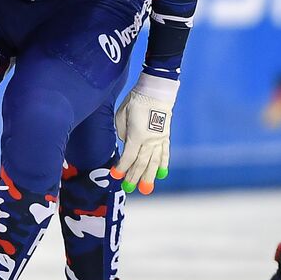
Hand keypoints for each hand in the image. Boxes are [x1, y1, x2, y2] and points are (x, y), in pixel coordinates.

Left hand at [112, 74, 176, 193]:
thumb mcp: (122, 115)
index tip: (115, 176)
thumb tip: (126, 142)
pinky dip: (163, 165)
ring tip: (147, 188)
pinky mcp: (165, 136)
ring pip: (154, 162)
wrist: (156, 90)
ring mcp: (159, 139)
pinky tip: (162, 174)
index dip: (121, 168)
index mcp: (137, 135)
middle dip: (134, 177)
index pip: (128, 157)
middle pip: (141, 163)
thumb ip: (122, 132)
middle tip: (130, 189)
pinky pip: (164, 153)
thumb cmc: (136, 100)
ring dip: (150, 176)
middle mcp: (150, 140)